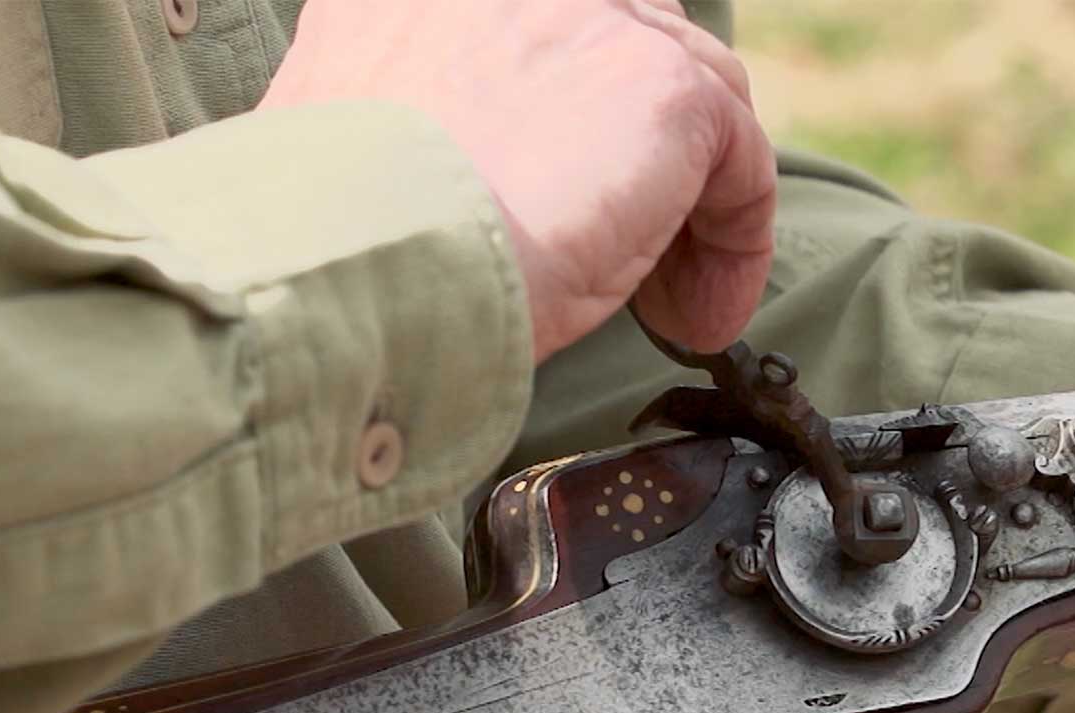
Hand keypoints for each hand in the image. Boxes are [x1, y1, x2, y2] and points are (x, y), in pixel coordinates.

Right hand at [260, 0, 775, 359]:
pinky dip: (734, 249)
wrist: (354, 268)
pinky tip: (696, 320)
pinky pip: (741, 164)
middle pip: (631, 50)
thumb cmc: (333, 249)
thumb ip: (418, 129)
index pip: (546, 33)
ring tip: (671, 308)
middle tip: (632, 260)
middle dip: (646, 155)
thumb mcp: (351, 155)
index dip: (576, 118)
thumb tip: (474, 180)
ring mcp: (594, 19)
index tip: (566, 201)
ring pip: (694, 104)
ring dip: (693, 211)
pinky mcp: (666, 89)